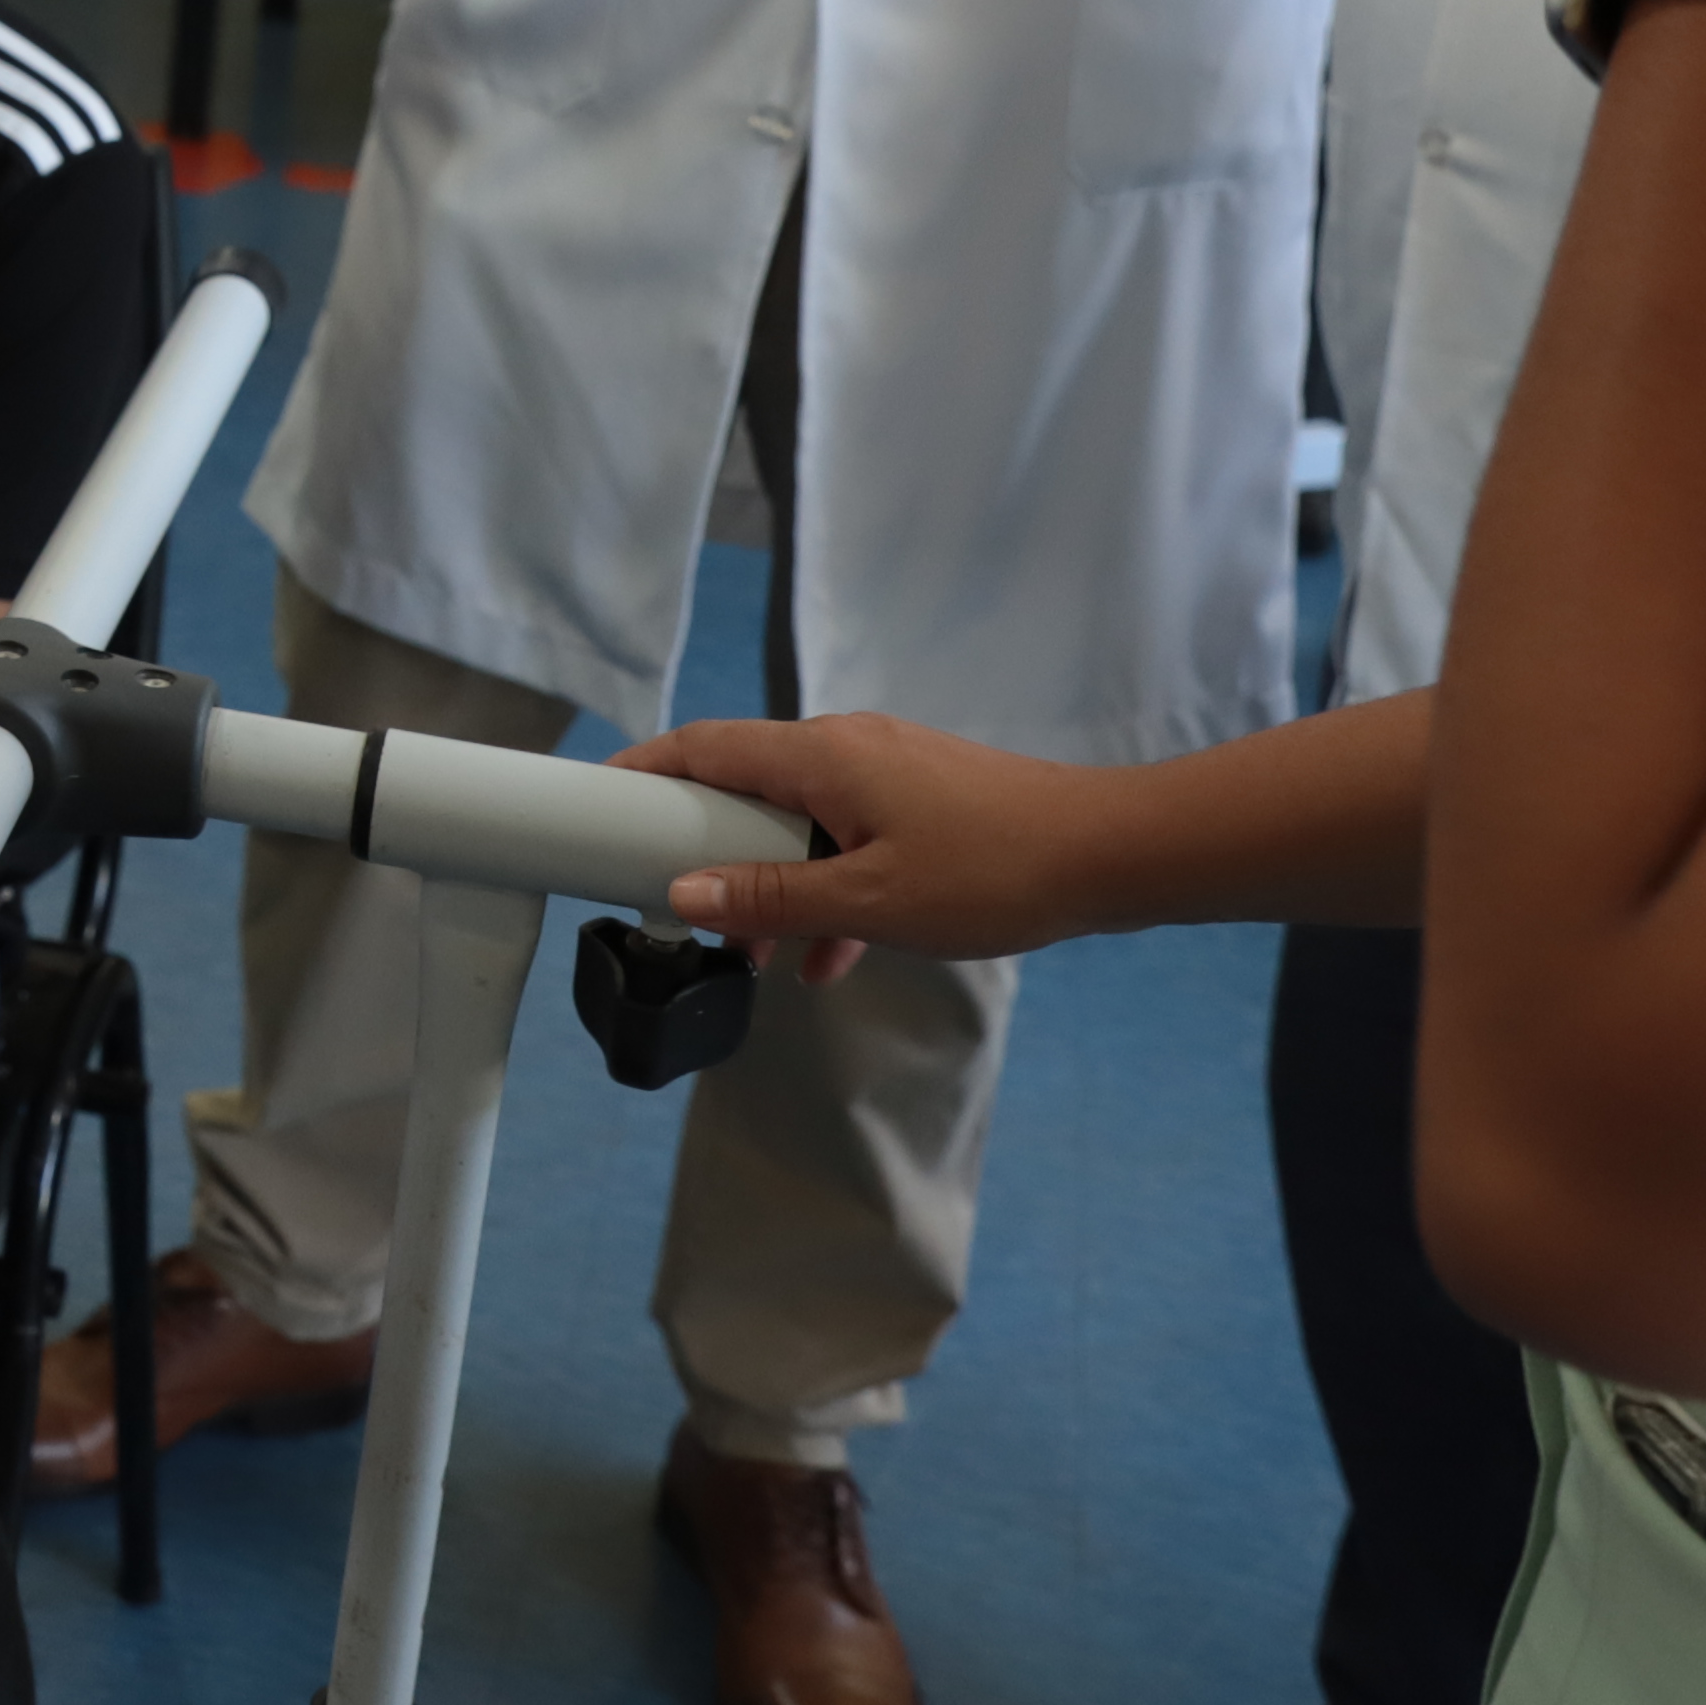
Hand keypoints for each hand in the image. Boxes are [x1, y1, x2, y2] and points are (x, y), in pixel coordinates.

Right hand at [616, 713, 1144, 972]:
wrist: (1110, 854)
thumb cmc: (993, 871)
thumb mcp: (869, 902)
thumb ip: (770, 898)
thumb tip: (685, 890)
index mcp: (822, 757)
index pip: (704, 747)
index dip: (644, 772)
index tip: (595, 803)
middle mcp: (847, 748)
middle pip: (746, 786)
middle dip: (709, 852)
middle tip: (682, 912)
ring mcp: (889, 771)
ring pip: (800, 821)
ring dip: (772, 883)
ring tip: (760, 957)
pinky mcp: (923, 798)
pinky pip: (848, 835)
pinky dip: (828, 886)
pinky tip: (834, 957)